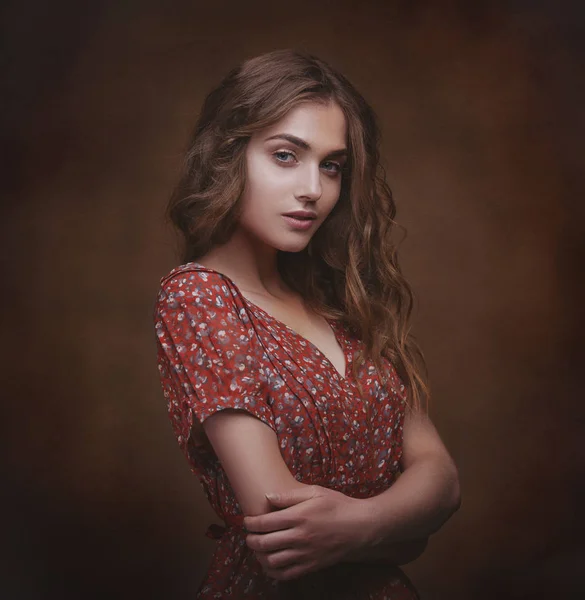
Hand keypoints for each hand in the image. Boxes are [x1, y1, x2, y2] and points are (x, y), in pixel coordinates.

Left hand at [243, 485, 370, 581]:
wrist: (360, 527)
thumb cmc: (338, 505)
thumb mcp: (315, 492)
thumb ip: (289, 495)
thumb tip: (268, 496)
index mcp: (299, 517)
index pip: (265, 523)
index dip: (250, 523)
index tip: (246, 521)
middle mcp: (300, 537)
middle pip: (264, 543)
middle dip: (251, 540)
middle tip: (248, 535)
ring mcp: (305, 554)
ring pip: (272, 561)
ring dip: (259, 556)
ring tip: (258, 549)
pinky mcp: (311, 566)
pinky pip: (286, 574)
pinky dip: (273, 572)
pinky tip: (270, 564)